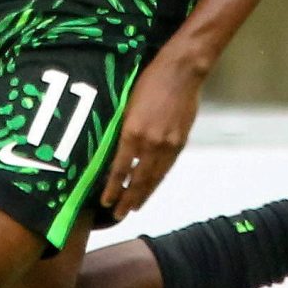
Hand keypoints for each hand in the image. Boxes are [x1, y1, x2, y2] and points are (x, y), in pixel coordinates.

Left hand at [102, 49, 208, 218]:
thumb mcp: (128, 104)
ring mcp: (167, 144)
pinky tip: (151, 188)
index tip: (105, 202)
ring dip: (143, 195)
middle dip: (127, 199)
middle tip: (118, 215)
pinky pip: (166, 168)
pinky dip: (157, 181)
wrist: (182, 72)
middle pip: (137, 179)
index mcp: (132, 132)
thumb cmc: (149, 81)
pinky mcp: (180, 142)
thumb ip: (124, 130)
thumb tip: (115, 151)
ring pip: (154, 178)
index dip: (112, 188)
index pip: (120, 169)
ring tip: (134, 208)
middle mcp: (150, 143)